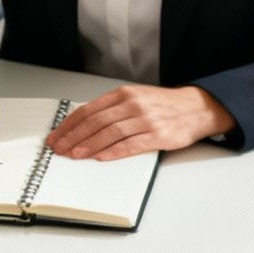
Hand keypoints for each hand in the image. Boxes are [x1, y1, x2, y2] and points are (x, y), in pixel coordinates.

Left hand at [46, 84, 233, 160]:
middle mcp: (133, 104)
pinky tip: (100, 158)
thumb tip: (83, 124)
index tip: (57, 135)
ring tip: (74, 155)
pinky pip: (131, 145)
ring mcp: (145, 120)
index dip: (69, 124)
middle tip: (59, 148)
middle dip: (73, 136)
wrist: (196, 108)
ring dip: (89, 146)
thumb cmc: (163, 105)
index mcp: (124, 94)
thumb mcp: (135, 98)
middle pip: (95, 122)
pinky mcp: (158, 136)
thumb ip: (111, 109)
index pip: (89, 110)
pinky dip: (114, 152)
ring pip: (110, 133)